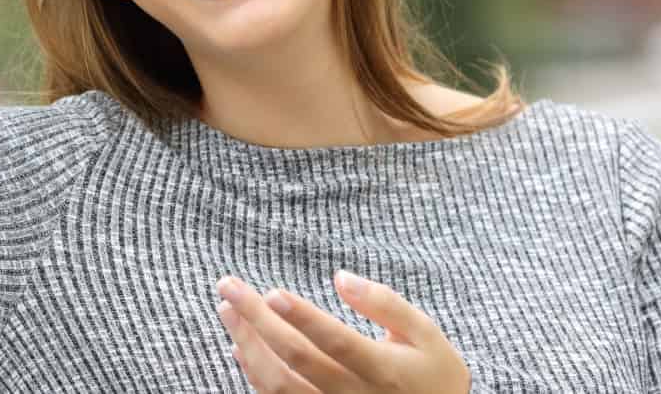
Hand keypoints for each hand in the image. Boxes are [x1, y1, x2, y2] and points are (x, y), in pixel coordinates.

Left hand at [214, 272, 469, 393]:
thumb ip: (385, 304)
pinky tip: (241, 346)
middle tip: (227, 286)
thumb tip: (340, 278)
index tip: (271, 292)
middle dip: (256, 319)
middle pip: (296, 358)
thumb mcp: (425, 334)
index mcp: (383, 369)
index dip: (303, 318)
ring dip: (247, 344)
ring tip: (227, 310)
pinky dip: (254, 372)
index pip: (336, 342)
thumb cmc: (433, 374)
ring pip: (278, 383)